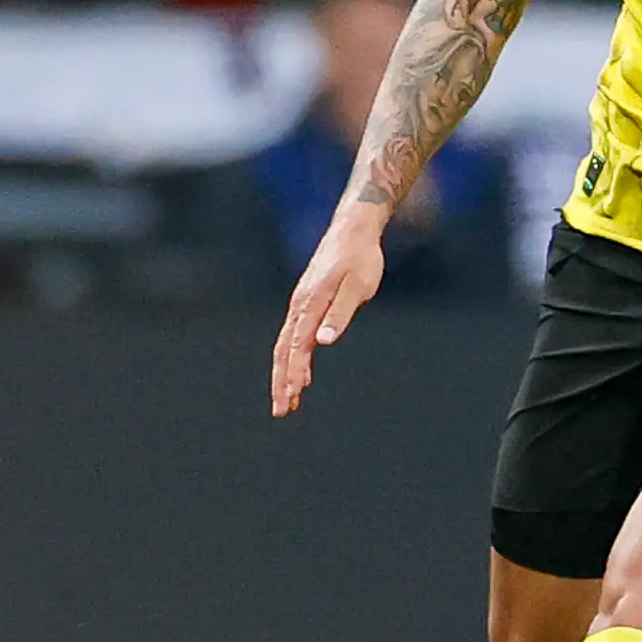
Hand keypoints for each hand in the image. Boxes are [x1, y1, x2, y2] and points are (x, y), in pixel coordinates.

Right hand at [270, 212, 386, 416]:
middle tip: (281, 410)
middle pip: (283, 350)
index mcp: (310, 303)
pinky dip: (294, 358)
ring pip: (286, 345)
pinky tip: (302, 374)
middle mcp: (300, 305)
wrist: (353, 230)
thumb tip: (323, 342)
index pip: (297, 346)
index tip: (292, 396)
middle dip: (281, 381)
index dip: (293, 373)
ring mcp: (301, 303)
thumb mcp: (357, 287)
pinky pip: (294, 335)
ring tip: (288, 400)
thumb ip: (340, 314)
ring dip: (285, 373)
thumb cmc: (360, 258)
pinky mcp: (307, 302)